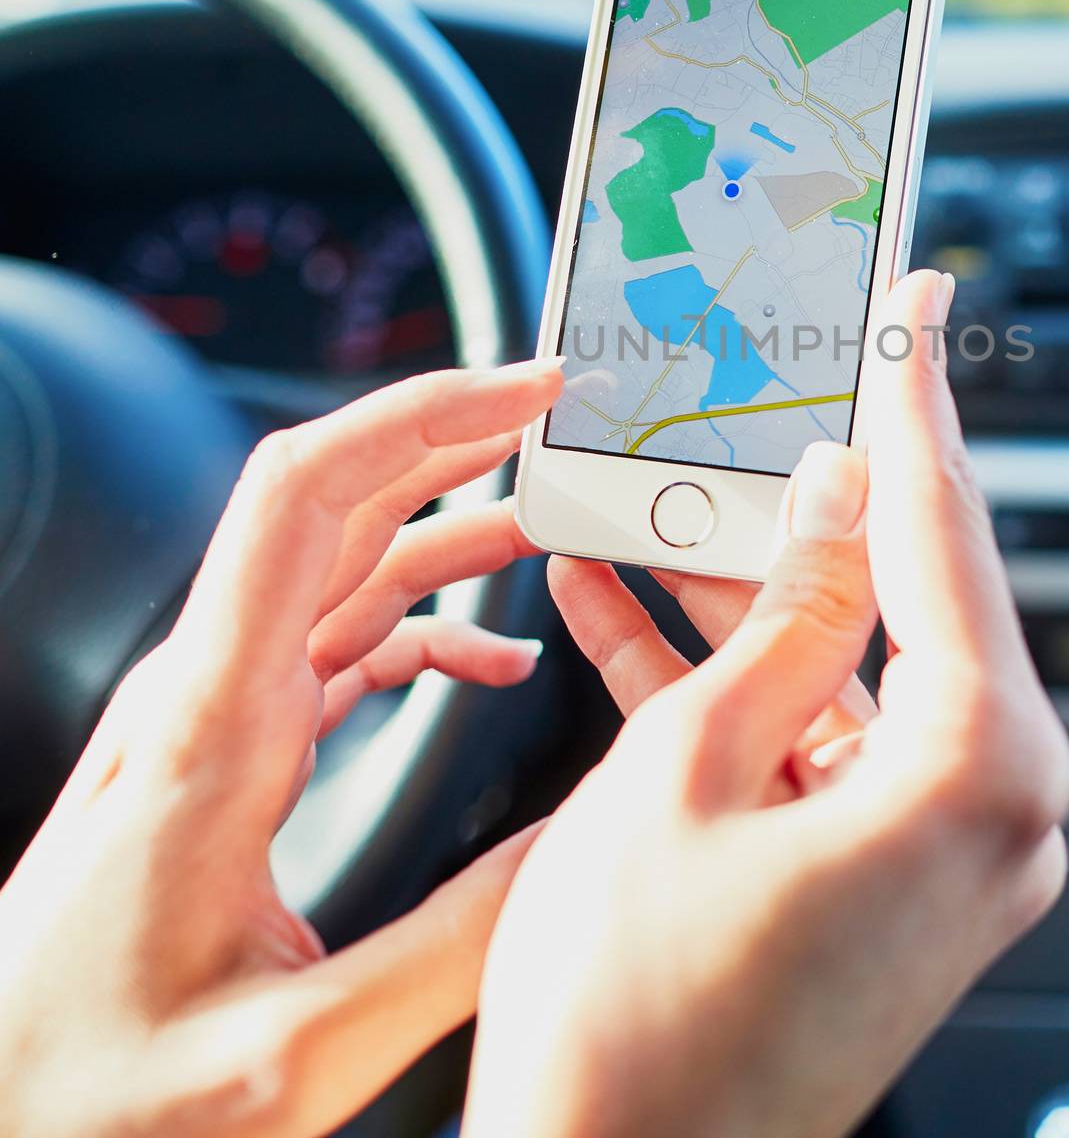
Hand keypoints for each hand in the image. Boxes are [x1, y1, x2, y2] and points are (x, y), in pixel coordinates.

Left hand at [0, 360, 563, 1137]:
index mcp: (213, 725)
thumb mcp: (292, 1057)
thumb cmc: (95, 1107)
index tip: (528, 387)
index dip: (421, 414)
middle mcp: (207, 691)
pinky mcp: (229, 756)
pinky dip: (428, 630)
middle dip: (456, 439)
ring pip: (345, 569)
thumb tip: (588, 840)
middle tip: (565, 419)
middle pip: (335, 502)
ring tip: (556, 519)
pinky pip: (340, 648)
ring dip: (452, 529)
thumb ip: (453, 946)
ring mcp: (215, 718)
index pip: (306, 496)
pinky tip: (494, 663)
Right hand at [466, 271, 1068, 1137]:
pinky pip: (814, 740)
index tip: (914, 309)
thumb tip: (844, 502)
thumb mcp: (687, 765)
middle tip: (782, 393)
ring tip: (663, 504)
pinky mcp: (880, 873)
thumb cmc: (638, 1019)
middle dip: (821, 496)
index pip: (945, 533)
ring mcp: (937, 848)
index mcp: (980, 772)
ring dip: (747, 595)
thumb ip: (787, 618)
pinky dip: (736, 684)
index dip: (912, 402)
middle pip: (906, 595)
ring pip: (845, 664)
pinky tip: (631, 614)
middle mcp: (992, 811)